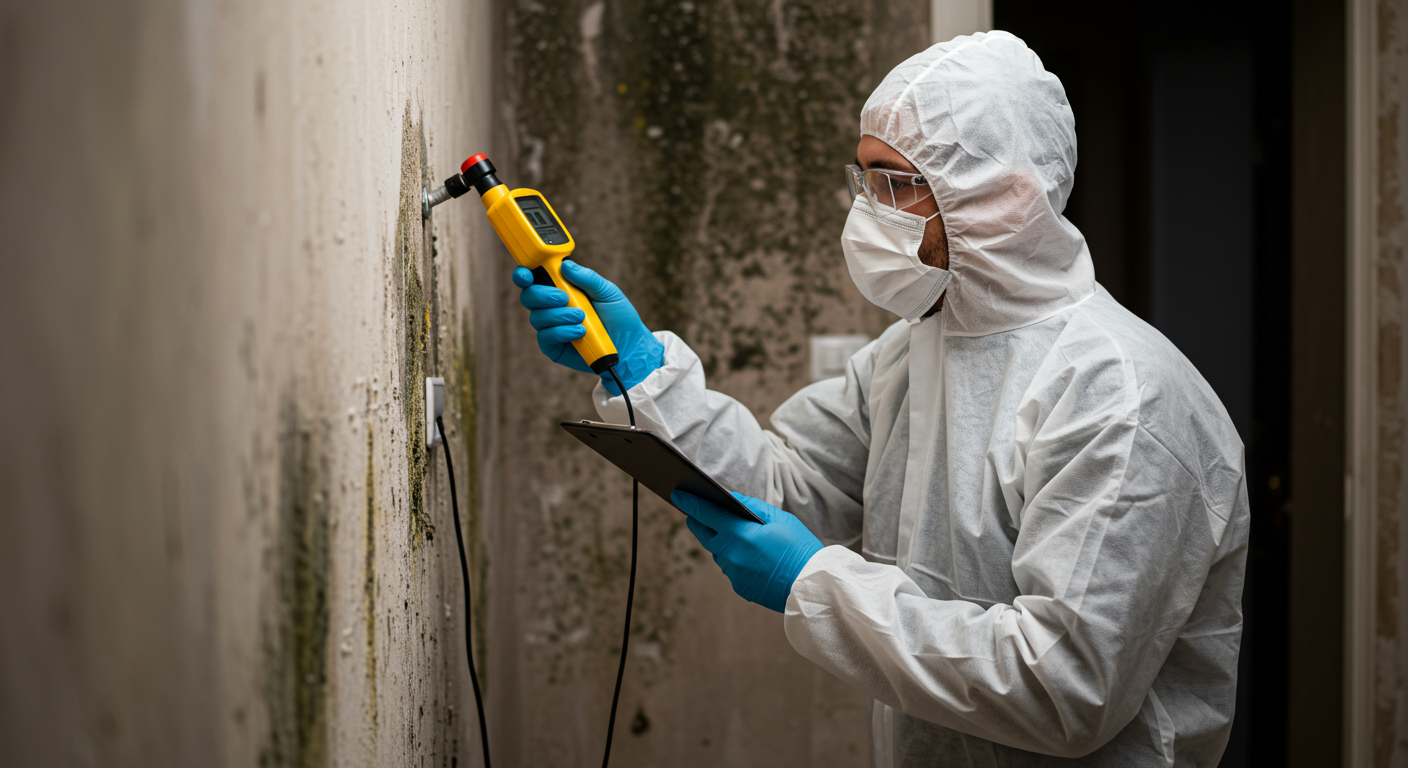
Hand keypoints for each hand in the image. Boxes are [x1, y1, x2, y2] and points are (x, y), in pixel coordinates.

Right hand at [512, 260, 664, 393]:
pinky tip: (579, 332)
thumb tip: (566, 265)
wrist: (629, 345)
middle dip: (543, 295)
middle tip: (564, 297)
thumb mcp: (608, 292)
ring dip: (559, 315)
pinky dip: (561, 332)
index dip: (524, 274)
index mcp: (562, 287)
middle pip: (529, 296)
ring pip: (537, 317)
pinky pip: (545, 337)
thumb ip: (587, 278)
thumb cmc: (618, 317)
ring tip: (581, 317)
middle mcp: (551, 306)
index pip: (534, 277)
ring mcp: (551, 326)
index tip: (526, 274)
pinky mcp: (553, 346)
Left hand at [671, 491, 823, 612]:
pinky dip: (735, 559)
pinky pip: (730, 568)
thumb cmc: (800, 548)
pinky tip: (750, 555)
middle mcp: (730, 555)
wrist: (812, 586)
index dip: (690, 503)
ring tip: (732, 533)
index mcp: (739, 534)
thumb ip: (750, 507)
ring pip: (718, 553)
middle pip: (704, 534)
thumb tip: (729, 499)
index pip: (706, 514)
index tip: (677, 494)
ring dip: (720, 542)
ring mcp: (733, 573)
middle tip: (695, 512)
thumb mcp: (780, 519)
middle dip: (698, 522)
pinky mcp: (739, 587)